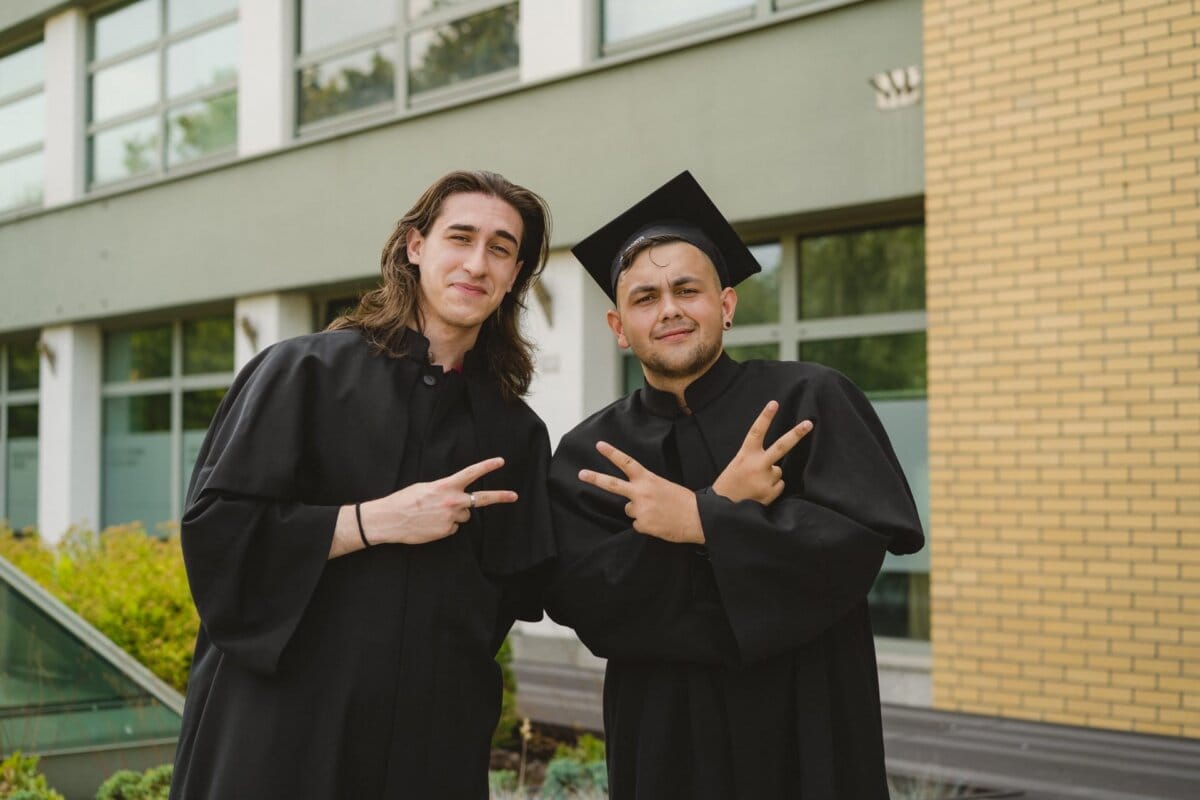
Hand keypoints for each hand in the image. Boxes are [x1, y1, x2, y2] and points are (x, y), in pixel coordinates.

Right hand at [361, 457, 516, 545]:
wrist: (390, 519)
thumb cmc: (404, 500)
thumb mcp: (425, 487)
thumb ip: (444, 489)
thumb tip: (455, 497)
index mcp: (446, 486)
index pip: (471, 473)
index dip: (487, 466)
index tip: (500, 462)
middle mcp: (452, 501)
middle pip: (480, 499)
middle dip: (499, 496)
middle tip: (514, 496)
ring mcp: (451, 517)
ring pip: (463, 515)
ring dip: (455, 514)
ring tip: (434, 514)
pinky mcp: (447, 531)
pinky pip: (453, 527)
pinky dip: (445, 526)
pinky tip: (430, 524)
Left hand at [579, 441, 703, 543]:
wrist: (699, 518)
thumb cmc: (684, 501)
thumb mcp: (665, 486)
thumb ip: (646, 488)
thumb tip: (633, 500)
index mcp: (648, 479)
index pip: (626, 462)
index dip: (611, 453)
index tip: (599, 445)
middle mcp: (641, 492)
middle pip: (612, 484)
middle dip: (595, 478)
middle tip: (581, 474)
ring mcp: (640, 509)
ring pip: (629, 510)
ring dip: (640, 512)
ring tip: (658, 513)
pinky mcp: (642, 524)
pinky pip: (638, 525)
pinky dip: (647, 525)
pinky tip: (659, 523)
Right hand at [712, 401, 811, 504]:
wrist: (723, 508)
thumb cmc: (730, 484)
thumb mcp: (737, 464)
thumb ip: (754, 459)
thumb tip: (777, 463)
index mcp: (745, 455)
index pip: (756, 432)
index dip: (765, 417)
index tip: (774, 403)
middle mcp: (756, 465)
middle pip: (781, 446)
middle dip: (796, 434)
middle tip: (809, 423)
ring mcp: (765, 479)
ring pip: (778, 471)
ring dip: (770, 476)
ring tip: (755, 484)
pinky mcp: (770, 492)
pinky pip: (779, 484)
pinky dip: (772, 488)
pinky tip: (759, 492)